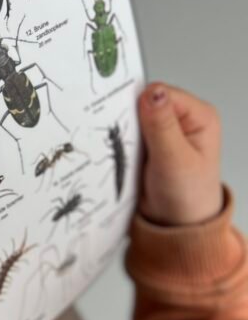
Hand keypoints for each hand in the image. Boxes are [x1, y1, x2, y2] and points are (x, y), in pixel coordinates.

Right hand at [137, 82, 222, 225]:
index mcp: (198, 116)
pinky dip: (121, 146)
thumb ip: (162, 125)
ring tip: (128, 154)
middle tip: (127, 144)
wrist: (176, 226)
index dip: (140, 106)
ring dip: (125, 136)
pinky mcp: (148, 145)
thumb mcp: (175, 160)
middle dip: (130, 121)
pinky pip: (128, 136)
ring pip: (133, 120)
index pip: (161, 93)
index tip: (128, 125)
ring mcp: (164, 132)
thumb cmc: (187, 197)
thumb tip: (152, 93)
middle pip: (145, 103)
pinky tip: (124, 158)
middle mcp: (181, 120)